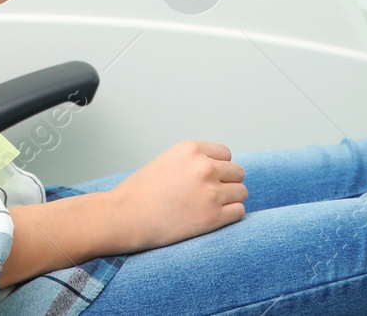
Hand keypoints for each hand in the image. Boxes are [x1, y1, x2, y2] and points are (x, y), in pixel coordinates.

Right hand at [104, 140, 246, 252]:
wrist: (125, 217)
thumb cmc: (141, 192)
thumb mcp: (167, 161)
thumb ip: (194, 161)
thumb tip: (221, 170)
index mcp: (191, 149)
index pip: (226, 154)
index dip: (217, 168)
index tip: (205, 179)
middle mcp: (204, 167)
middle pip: (237, 172)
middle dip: (226, 183)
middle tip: (208, 195)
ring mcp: (210, 192)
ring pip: (241, 192)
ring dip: (230, 200)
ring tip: (209, 207)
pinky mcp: (213, 217)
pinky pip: (239, 211)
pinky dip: (229, 216)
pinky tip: (212, 218)